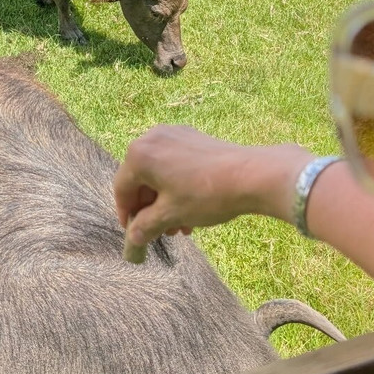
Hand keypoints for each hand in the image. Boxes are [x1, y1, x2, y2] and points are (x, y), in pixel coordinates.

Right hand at [114, 125, 312, 246]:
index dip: (126, 214)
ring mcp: (174, 134)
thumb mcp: (171, 215)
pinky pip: (175, 163)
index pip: (122, 188)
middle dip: (150, 209)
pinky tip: (192, 206)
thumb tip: (133, 239)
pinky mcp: (193, 136)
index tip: (134, 232)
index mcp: (139, 154)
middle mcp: (152, 137)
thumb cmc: (206, 194)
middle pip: (140, 179)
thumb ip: (145, 227)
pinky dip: (177, 185)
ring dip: (165, 200)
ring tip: (182, 225)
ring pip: (159, 172)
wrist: (252, 175)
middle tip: (162, 232)